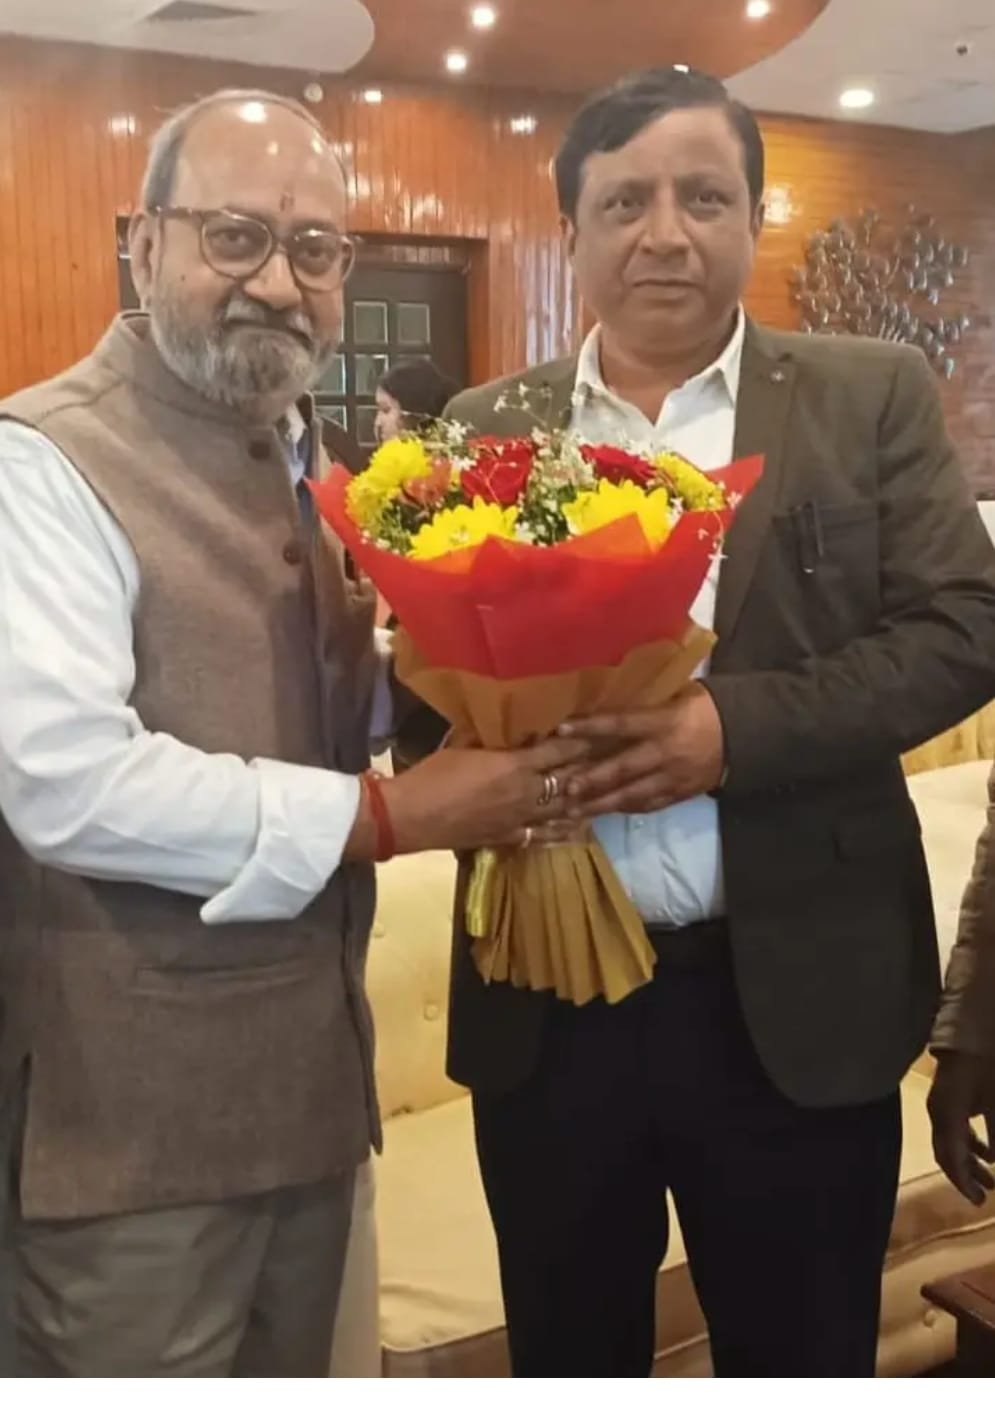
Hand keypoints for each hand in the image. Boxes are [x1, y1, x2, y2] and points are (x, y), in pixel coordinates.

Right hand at [385, 736, 588, 854]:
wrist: (411, 816)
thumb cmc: (433, 775)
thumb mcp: (464, 747)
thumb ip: (493, 744)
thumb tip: (507, 735)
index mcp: (515, 766)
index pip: (558, 751)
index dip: (578, 741)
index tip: (595, 733)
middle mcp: (526, 793)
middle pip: (567, 780)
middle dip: (586, 770)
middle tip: (605, 761)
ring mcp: (520, 819)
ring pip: (561, 810)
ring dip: (580, 801)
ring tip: (599, 794)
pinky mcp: (508, 838)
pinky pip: (542, 835)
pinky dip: (561, 831)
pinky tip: (575, 829)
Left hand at [559, 684, 724, 816]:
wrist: (748, 736)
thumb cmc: (709, 708)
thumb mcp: (681, 695)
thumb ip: (649, 704)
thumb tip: (612, 700)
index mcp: (665, 722)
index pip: (621, 724)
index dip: (591, 727)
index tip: (562, 728)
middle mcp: (666, 752)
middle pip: (623, 768)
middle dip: (592, 780)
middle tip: (563, 788)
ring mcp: (673, 777)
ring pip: (632, 795)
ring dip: (601, 804)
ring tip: (574, 811)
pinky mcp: (681, 794)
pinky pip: (649, 805)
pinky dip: (626, 809)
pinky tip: (605, 811)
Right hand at [928, 1052, 994, 1204]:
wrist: (973, 1031)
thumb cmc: (986, 1065)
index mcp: (946, 1115)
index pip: (950, 1157)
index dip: (963, 1182)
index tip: (979, 1201)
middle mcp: (938, 1113)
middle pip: (947, 1153)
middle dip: (965, 1176)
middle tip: (984, 1196)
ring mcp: (941, 1105)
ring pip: (951, 1143)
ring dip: (969, 1162)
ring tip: (990, 1178)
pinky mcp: (949, 1099)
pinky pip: (955, 1130)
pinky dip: (970, 1145)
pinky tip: (987, 1152)